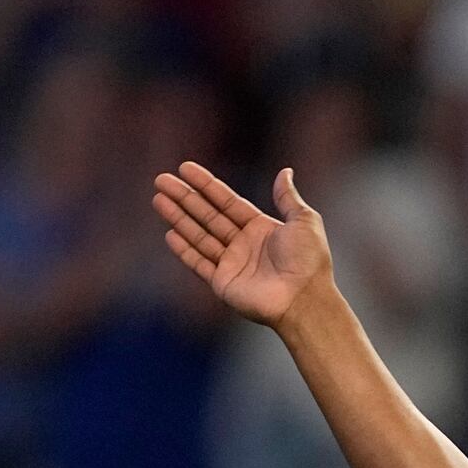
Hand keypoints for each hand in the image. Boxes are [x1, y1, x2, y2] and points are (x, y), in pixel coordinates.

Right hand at [155, 161, 335, 325]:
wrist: (305, 298)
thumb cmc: (309, 260)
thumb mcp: (304, 220)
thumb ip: (288, 197)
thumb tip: (285, 171)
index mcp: (261, 228)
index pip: (227, 201)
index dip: (206, 185)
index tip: (185, 168)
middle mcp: (244, 244)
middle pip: (207, 215)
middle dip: (184, 197)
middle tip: (161, 180)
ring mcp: (232, 264)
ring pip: (199, 235)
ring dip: (178, 218)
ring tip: (157, 199)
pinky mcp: (224, 283)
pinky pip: (199, 263)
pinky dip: (184, 250)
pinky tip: (169, 233)